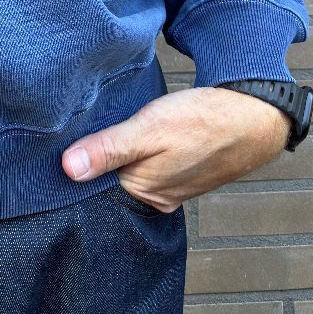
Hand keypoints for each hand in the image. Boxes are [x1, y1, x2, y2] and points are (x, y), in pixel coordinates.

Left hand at [61, 86, 291, 213]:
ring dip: (121, 153)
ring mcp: (172, 186)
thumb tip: (67, 169)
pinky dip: (142, 151)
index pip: (94, 187)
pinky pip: (151, 165)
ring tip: (106, 130)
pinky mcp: (183, 171)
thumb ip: (109, 149)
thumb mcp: (148, 129)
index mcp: (144, 192)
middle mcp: (156, 197)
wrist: (253, 116)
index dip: (78, 165)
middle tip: (80, 130)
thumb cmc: (202, 121)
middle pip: (113, 180)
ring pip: (132, 170)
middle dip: (98, 160)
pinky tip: (139, 136)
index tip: (59, 146)